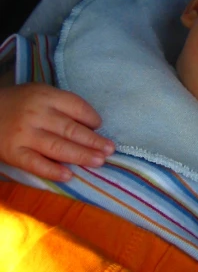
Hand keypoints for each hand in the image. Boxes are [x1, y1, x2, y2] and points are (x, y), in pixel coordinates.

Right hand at [0, 83, 114, 180]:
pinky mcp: (13, 153)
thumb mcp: (38, 95)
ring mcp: (24, 135)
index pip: (75, 106)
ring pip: (58, 148)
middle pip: (71, 129)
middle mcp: (36, 114)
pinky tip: (69, 175)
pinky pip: (36, 164)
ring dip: (81, 156)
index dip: (91, 117)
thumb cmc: (18, 104)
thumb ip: (60, 106)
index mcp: (45, 96)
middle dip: (93, 141)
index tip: (100, 126)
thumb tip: (91, 125)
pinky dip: (52, 171)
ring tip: (99, 161)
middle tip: (110, 149)